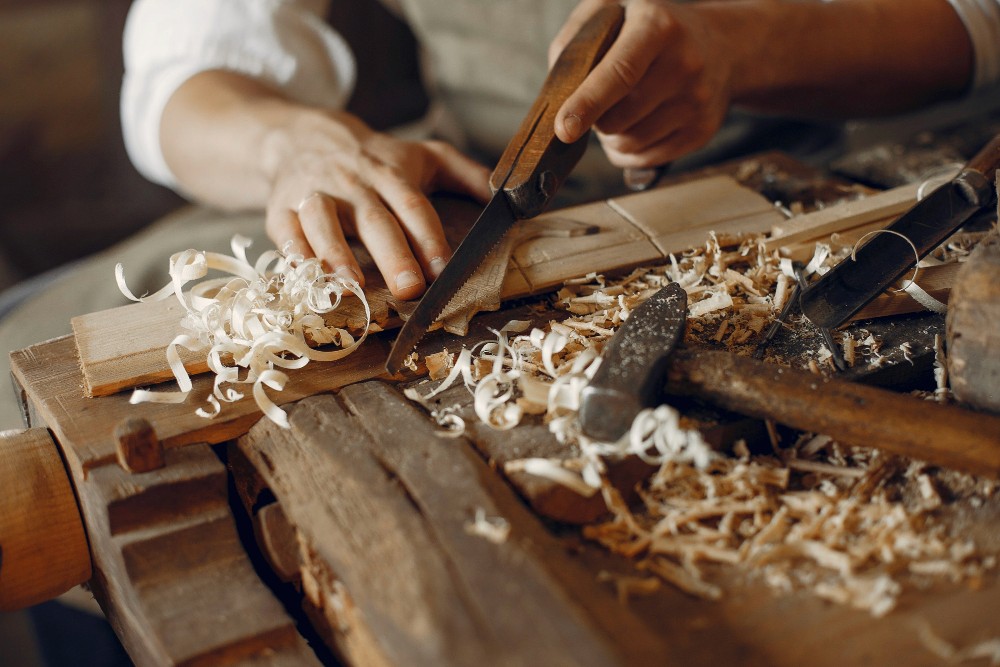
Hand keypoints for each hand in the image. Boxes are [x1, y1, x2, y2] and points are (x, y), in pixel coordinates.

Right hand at [264, 110, 490, 299]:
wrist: (301, 135)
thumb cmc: (374, 157)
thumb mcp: (423, 155)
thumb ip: (466, 174)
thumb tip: (505, 196)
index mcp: (390, 173)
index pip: (413, 205)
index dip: (429, 237)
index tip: (445, 269)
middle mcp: (353, 183)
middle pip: (374, 219)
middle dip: (393, 254)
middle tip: (411, 289)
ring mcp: (313, 193)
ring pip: (323, 222)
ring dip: (336, 254)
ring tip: (352, 287)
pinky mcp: (280, 206)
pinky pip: (284, 229)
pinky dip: (292, 253)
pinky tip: (304, 276)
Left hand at [551, 0, 732, 167]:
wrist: (720, 45)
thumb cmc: (651, 30)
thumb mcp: (614, 11)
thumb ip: (576, 39)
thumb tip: (558, 90)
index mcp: (657, 26)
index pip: (619, 73)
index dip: (587, 103)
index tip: (564, 128)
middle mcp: (684, 63)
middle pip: (618, 119)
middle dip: (596, 120)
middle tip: (599, 103)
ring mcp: (697, 100)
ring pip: (629, 144)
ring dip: (611, 137)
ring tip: (619, 112)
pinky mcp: (702, 131)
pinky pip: (647, 159)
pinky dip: (629, 151)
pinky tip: (635, 126)